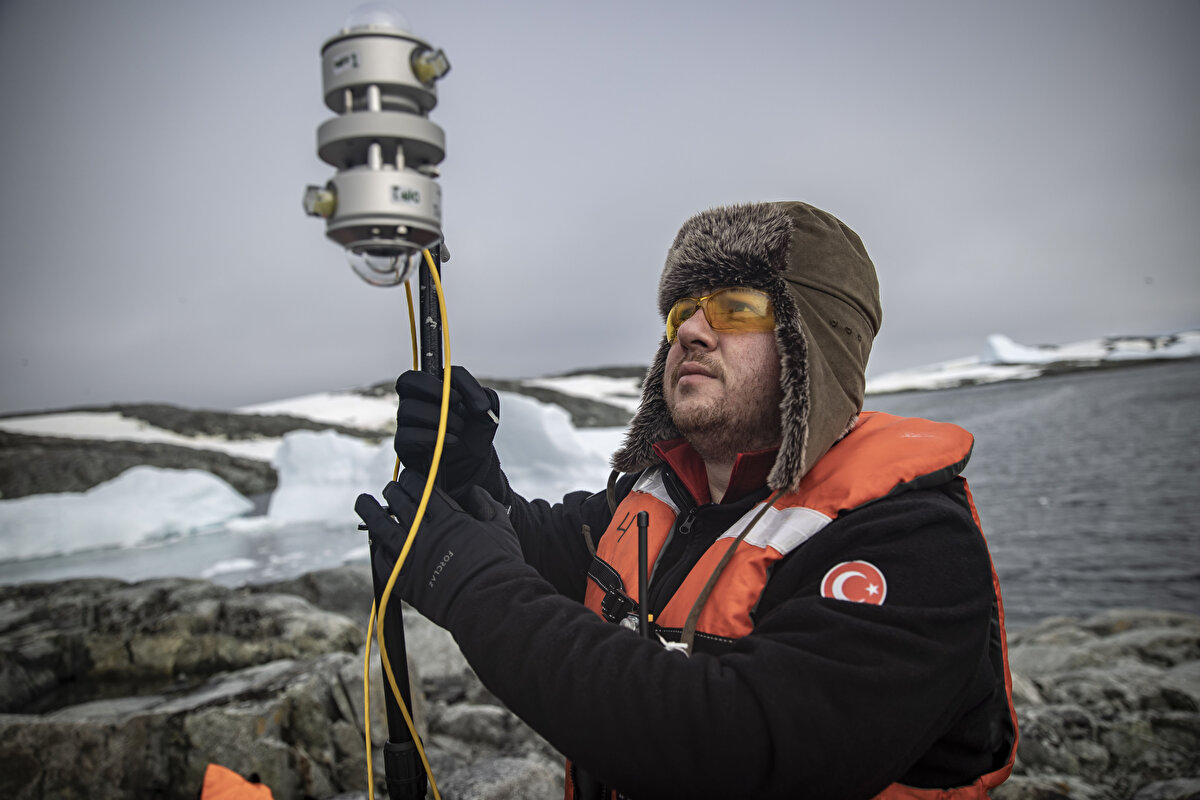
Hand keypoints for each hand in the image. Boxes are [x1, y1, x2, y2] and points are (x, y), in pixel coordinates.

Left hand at [355, 470, 522, 629]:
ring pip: (383, 528)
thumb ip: (486, 504)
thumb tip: (474, 491)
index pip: (423, 490)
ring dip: (371, 512)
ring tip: (364, 502)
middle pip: (400, 504)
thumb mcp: (501, 527)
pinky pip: (384, 562)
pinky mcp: (406, 583)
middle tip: (390, 488)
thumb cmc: (501, 566)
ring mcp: (413, 559)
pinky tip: (377, 544)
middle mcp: (427, 535)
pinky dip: (378, 550)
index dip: (412, 480)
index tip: (408, 478)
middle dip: (393, 491)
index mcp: (450, 519)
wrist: (492, 604)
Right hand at [394, 366, 505, 499]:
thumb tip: (477, 406)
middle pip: (406, 381)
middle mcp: (414, 402)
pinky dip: (433, 437)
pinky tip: (453, 442)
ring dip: (439, 418)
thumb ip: (482, 397)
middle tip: (455, 403)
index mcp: (430, 389)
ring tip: (459, 430)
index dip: (444, 380)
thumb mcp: (485, 412)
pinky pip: (407, 436)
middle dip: (433, 389)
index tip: (461, 397)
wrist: (473, 467)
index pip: (425, 370)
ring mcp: (406, 424)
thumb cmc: (474, 434)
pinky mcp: (404, 447)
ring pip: (408, 409)